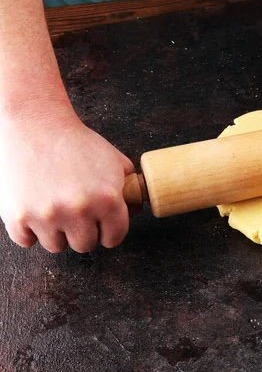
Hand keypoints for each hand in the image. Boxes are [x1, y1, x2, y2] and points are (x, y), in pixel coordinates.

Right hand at [0, 100, 134, 252]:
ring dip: (57, 233)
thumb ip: (129, 186)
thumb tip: (134, 208)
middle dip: (83, 232)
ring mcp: (46, 215)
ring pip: (56, 246)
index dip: (110, 233)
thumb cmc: (77, 142)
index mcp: (107, 199)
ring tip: (55, 211)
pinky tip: (35, 212)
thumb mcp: (114, 160)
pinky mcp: (17, 215)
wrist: (36, 125)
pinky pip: (26, 241)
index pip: (114, 238)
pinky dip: (29, 231)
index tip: (103, 229)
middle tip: (77, 217)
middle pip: (85, 245)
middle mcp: (78, 211)